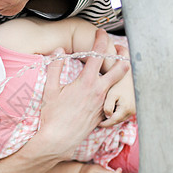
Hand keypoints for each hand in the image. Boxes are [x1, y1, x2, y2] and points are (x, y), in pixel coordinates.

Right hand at [39, 29, 129, 159]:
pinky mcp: (103, 114)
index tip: (100, 32)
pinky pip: (113, 98)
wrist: (59, 139)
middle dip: (122, 55)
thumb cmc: (52, 116)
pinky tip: (108, 89)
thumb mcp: (50, 90)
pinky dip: (113, 90)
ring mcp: (103, 103)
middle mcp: (99, 91)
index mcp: (86, 82)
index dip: (100, 40)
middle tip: (118, 48)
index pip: (97, 55)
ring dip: (119, 72)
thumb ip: (55, 67)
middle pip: (120, 68)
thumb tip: (59, 51)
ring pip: (119, 84)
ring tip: (117, 65)